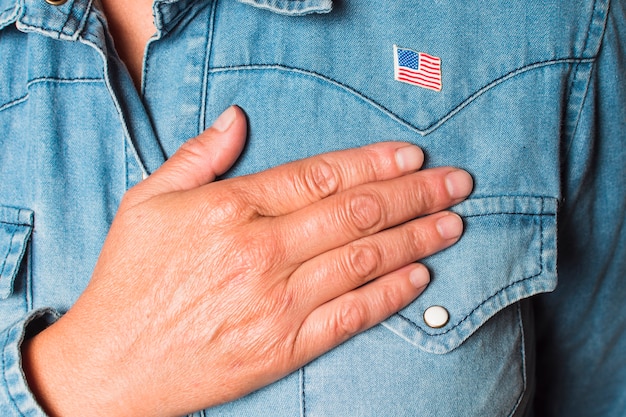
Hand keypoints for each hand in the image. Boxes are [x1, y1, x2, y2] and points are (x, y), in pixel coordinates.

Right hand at [22, 106, 472, 416]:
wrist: (111, 364)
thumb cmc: (129, 279)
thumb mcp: (148, 202)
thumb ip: (199, 156)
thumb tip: (238, 119)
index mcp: (231, 209)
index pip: (321, 176)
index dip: (374, 163)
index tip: (412, 158)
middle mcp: (263, 252)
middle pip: (357, 214)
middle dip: (415, 195)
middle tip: (457, 184)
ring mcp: (278, 302)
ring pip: (365, 262)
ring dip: (417, 240)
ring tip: (452, 224)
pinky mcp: (285, 347)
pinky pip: (352, 316)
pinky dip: (391, 295)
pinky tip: (420, 278)